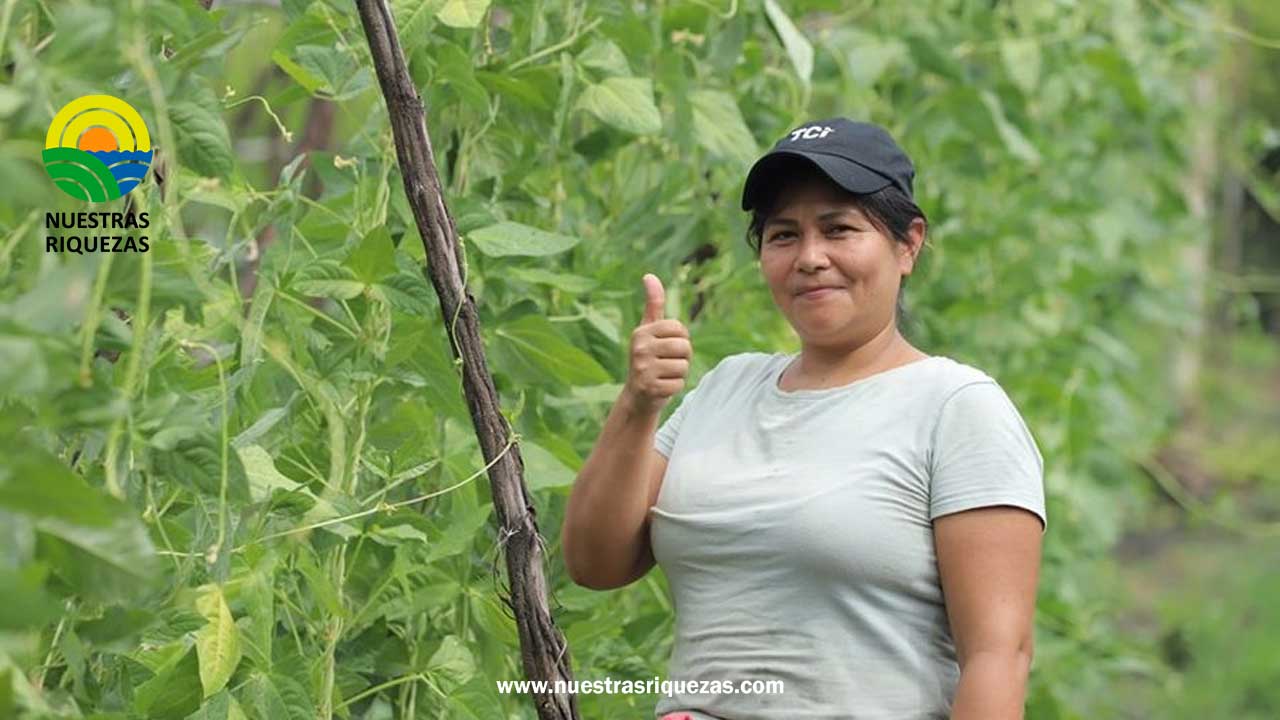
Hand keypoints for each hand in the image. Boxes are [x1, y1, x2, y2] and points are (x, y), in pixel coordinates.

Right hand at [624, 273, 691, 414]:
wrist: (637, 396)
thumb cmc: (648, 358)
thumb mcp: (649, 331)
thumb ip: (653, 304)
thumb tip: (649, 275)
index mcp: (641, 332)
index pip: (679, 329)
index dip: (681, 339)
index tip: (668, 347)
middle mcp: (639, 348)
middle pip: (684, 347)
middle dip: (683, 357)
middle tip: (667, 363)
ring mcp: (643, 369)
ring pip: (683, 366)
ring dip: (679, 373)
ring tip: (664, 374)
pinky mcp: (650, 388)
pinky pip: (679, 384)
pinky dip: (675, 387)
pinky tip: (662, 387)